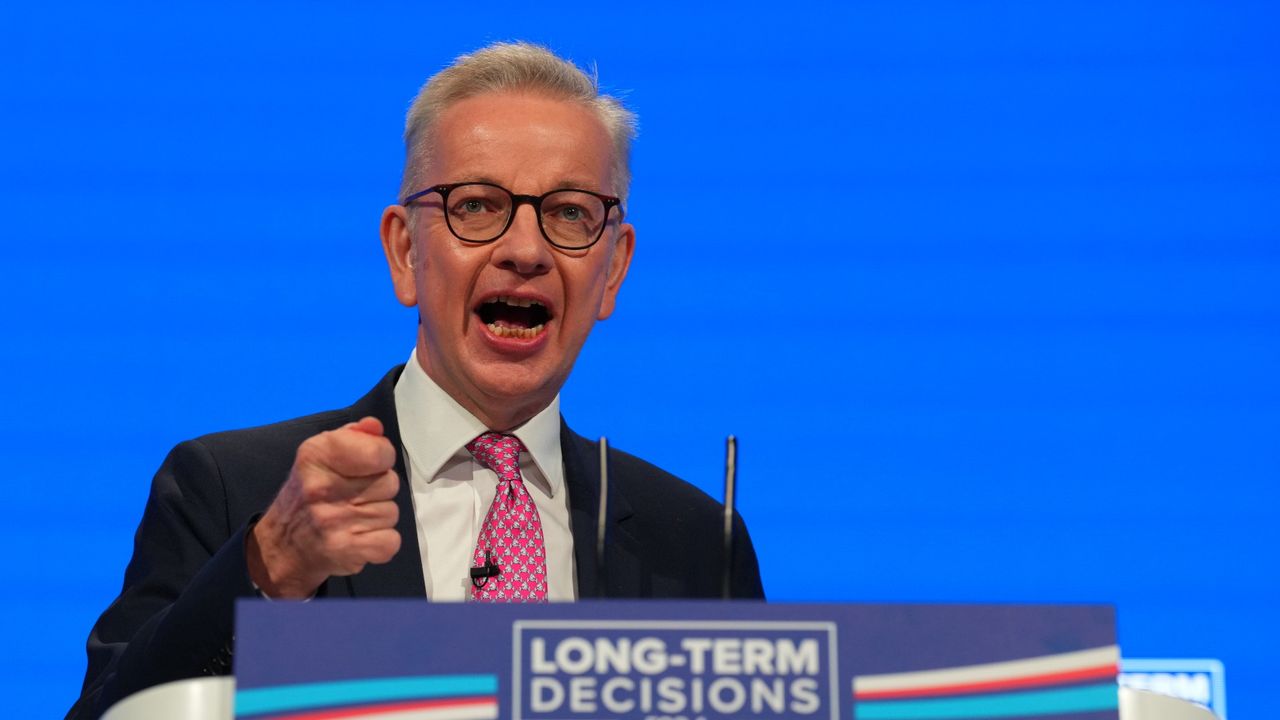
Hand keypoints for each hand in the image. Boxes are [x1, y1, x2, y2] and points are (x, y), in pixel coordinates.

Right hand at [247, 417, 400, 597]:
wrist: (281, 547)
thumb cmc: (308, 495)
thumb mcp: (321, 455)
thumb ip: (352, 436)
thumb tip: (374, 427)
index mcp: (316, 455)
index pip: (380, 452)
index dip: (382, 457)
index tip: (369, 465)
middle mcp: (321, 487)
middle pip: (391, 483)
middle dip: (378, 490)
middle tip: (353, 498)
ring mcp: (333, 521)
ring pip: (391, 512)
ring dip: (378, 518)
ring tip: (352, 519)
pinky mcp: (344, 551)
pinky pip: (391, 541)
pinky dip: (381, 543)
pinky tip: (359, 539)